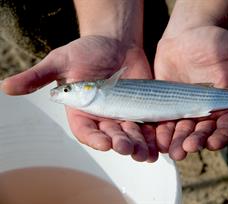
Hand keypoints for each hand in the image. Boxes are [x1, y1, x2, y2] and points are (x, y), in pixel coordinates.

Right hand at [1, 36, 157, 161]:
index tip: (103, 143)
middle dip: (121, 143)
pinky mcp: (142, 110)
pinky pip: (149, 126)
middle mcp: (103, 117)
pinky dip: (155, 135)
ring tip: (148, 153)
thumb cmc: (86, 50)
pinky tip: (162, 142)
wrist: (115, 42)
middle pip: (112, 136)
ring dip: (140, 146)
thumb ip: (39, 76)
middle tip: (129, 149)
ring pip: (132, 135)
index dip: (94, 138)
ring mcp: (124, 115)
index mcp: (82, 112)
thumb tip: (6, 87)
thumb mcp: (61, 61)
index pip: (86, 131)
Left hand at [154, 26, 227, 159]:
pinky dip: (162, 131)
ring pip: (183, 131)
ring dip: (178, 142)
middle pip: (203, 132)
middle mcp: (206, 110)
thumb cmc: (216, 41)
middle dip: (196, 141)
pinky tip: (158, 139)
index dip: (222, 135)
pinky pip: (165, 121)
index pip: (227, 125)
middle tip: (188, 147)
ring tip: (173, 150)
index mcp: (226, 102)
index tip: (213, 142)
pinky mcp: (168, 104)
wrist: (186, 35)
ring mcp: (186, 109)